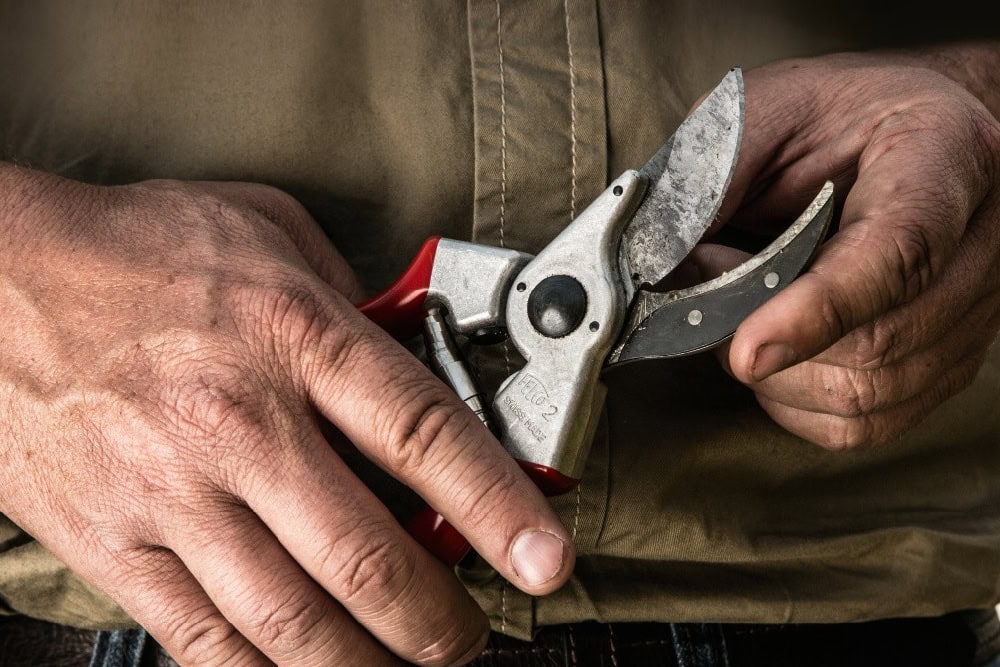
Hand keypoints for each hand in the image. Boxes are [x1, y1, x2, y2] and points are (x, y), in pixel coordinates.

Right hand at [0, 169, 573, 664]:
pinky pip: (205, 641)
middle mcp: (238, 423)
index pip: (424, 433)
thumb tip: (415, 348)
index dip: (499, 506)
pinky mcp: (116, 545)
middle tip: (471, 634)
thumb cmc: (136, 249)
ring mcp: (173, 495)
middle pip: (368, 558)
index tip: (545, 557)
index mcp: (292, 336)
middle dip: (439, 620)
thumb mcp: (267, 229)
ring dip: (368, 665)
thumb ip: (352, 292)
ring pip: (293, 623)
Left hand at [699, 51, 999, 448]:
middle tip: (715, 277)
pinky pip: (867, 421)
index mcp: (944, 155)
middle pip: (878, 343)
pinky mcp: (949, 360)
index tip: (745, 350)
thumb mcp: (763, 111)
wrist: (903, 127)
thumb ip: (714, 179)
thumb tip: (659, 267)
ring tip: (747, 305)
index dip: (817, 310)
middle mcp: (981, 239)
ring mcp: (975, 309)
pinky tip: (777, 349)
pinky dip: (796, 401)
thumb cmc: (832, 116)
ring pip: (868, 395)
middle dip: (766, 332)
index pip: (898, 251)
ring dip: (774, 370)